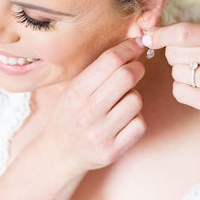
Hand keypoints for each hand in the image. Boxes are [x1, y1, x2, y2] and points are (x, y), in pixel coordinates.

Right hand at [39, 37, 147, 174]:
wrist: (59, 153)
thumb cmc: (70, 115)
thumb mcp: (73, 90)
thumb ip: (98, 72)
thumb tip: (133, 48)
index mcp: (75, 93)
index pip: (109, 61)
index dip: (128, 49)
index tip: (135, 45)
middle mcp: (87, 113)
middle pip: (127, 77)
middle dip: (136, 68)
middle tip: (135, 69)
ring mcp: (100, 134)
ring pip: (136, 101)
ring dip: (133, 97)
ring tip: (121, 102)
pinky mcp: (112, 151)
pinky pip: (139, 124)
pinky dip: (135, 119)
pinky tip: (123, 121)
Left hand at [147, 22, 199, 125]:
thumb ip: (187, 35)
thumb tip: (148, 34)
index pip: (182, 32)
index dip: (160, 35)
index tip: (147, 38)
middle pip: (174, 52)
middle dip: (175, 58)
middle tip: (196, 64)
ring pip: (176, 72)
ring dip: (182, 77)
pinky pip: (180, 91)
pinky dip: (184, 92)